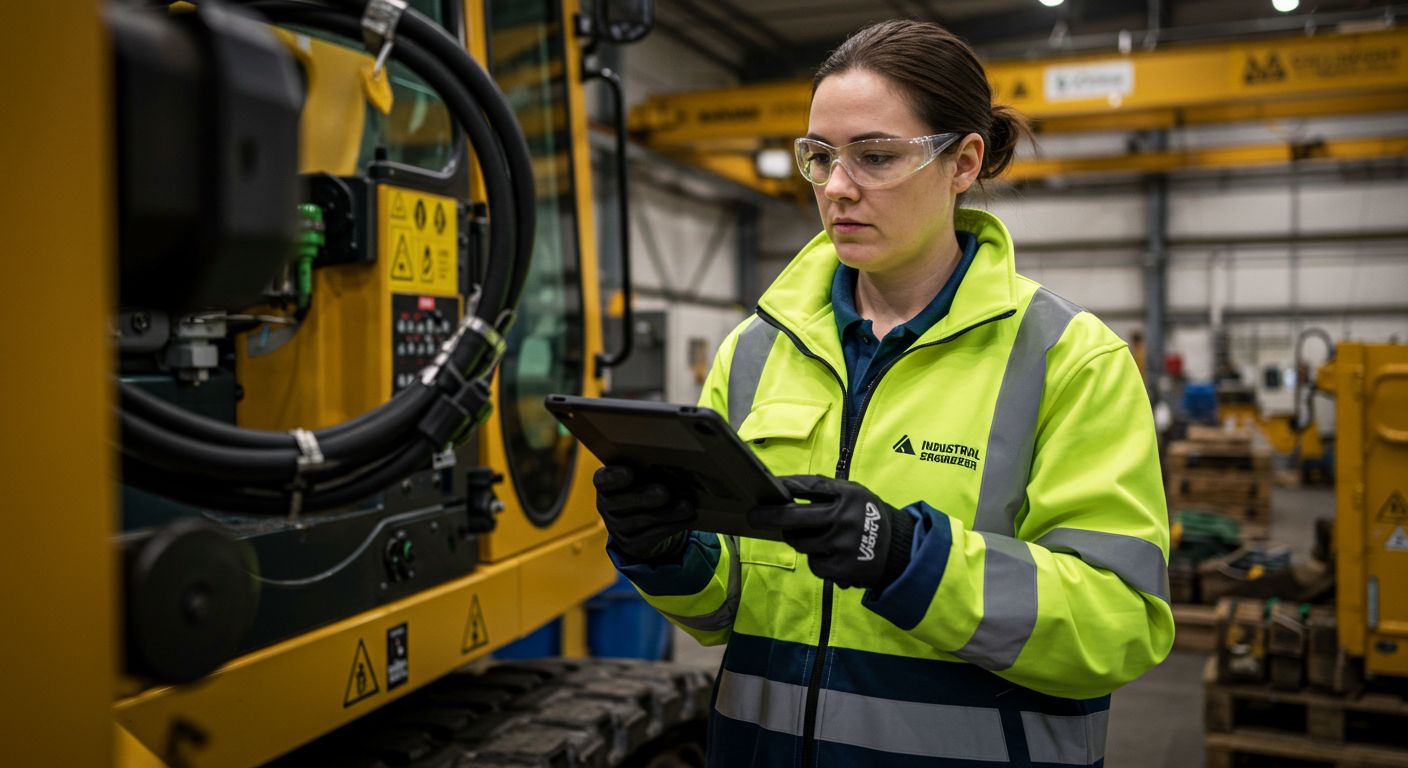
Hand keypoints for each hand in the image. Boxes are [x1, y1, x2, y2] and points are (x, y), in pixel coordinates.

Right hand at [594, 465, 695, 559]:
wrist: (646, 517)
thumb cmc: (646, 484)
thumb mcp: (644, 474)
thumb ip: (650, 468)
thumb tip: (675, 463)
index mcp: (606, 484)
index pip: (602, 480)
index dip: (613, 477)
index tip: (629, 473)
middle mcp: (606, 507)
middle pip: (620, 503)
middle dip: (643, 498)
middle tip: (664, 493)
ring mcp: (616, 529)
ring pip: (639, 522)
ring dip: (666, 514)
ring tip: (687, 507)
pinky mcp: (631, 545)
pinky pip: (650, 537)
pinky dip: (671, 527)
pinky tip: (688, 518)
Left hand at [748, 475, 914, 589]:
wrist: (900, 549)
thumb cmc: (866, 516)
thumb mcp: (852, 494)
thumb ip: (822, 488)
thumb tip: (784, 486)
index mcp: (848, 495)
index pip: (809, 486)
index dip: (785, 487)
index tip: (766, 489)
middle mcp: (844, 519)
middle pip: (793, 518)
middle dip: (768, 517)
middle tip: (753, 516)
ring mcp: (842, 546)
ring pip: (801, 544)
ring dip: (800, 540)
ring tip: (816, 536)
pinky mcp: (842, 569)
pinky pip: (814, 564)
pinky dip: (817, 560)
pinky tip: (831, 555)